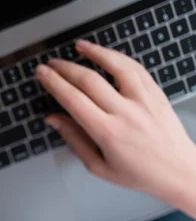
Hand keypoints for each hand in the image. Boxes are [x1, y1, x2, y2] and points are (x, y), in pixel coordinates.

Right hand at [36, 39, 195, 207]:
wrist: (178, 171)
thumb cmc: (138, 173)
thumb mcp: (98, 166)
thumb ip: (73, 140)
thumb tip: (53, 119)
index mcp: (108, 133)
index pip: (73, 100)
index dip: (54, 83)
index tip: (42, 74)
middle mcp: (125, 113)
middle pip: (89, 80)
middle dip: (65, 68)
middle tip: (51, 63)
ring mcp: (143, 101)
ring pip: (115, 66)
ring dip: (94, 52)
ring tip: (79, 46)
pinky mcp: (156, 94)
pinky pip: (136, 68)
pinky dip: (118, 57)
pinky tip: (106, 53)